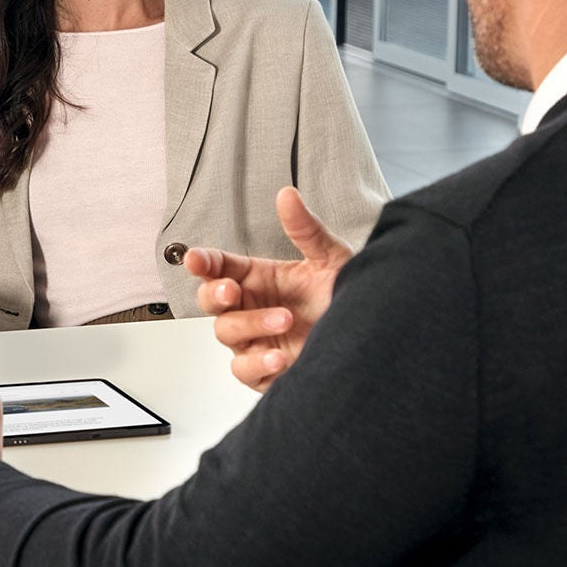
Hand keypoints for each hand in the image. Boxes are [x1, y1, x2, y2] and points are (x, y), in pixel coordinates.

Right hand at [186, 186, 355, 392]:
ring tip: (284, 319)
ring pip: (226, 333)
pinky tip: (278, 355)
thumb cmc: (346, 295)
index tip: (196, 260)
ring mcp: (256, 339)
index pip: (219, 267)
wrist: (371, 334)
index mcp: (258, 278)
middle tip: (230, 290)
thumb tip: (288, 196)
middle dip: (214, 294)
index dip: (203, 262)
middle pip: (210, 301)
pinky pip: (245, 369)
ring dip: (250, 325)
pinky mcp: (266, 370)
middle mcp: (251, 308)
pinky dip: (257, 363)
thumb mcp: (330, 257)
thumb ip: (305, 228)